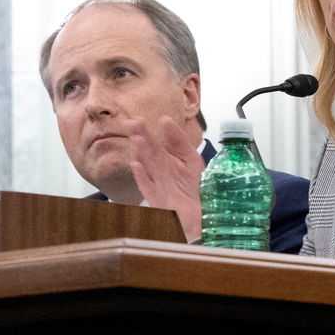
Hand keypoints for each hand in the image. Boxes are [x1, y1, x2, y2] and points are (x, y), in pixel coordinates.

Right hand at [125, 116, 205, 241]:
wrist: (202, 215)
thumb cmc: (196, 189)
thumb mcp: (191, 160)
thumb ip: (179, 141)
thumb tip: (165, 120)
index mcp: (166, 161)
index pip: (153, 144)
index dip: (145, 132)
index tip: (136, 118)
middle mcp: (160, 172)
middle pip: (149, 153)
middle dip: (141, 137)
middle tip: (132, 123)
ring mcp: (157, 185)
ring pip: (148, 166)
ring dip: (142, 153)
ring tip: (137, 139)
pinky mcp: (158, 199)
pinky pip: (148, 187)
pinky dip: (141, 177)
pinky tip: (136, 165)